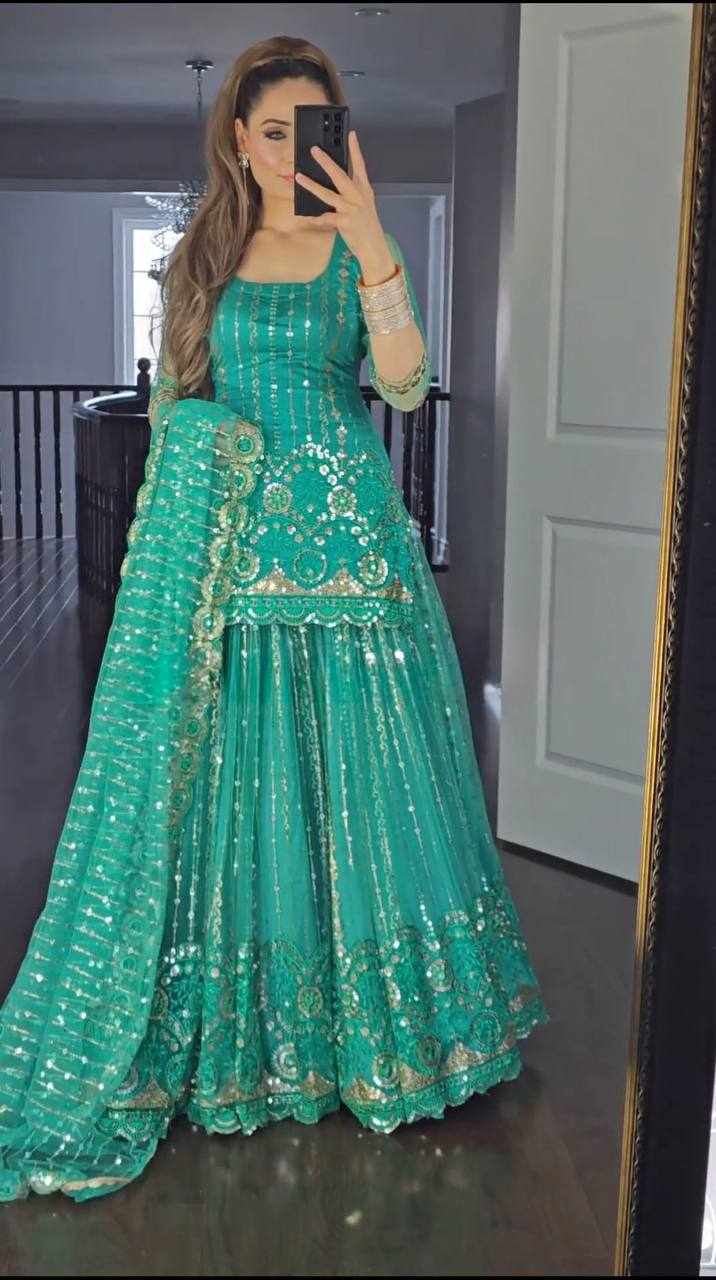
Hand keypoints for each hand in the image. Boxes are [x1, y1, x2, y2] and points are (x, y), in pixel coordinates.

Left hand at [294, 129, 390, 269]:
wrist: (374, 248)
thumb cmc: (367, 227)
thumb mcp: (365, 206)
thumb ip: (353, 194)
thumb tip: (335, 185)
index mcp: (364, 190)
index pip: (360, 165)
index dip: (355, 149)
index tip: (351, 134)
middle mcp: (358, 196)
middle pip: (339, 175)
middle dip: (326, 162)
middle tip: (314, 150)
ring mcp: (351, 208)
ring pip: (327, 194)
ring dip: (311, 185)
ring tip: (299, 177)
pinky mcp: (344, 221)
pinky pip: (325, 218)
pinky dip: (314, 218)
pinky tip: (304, 216)